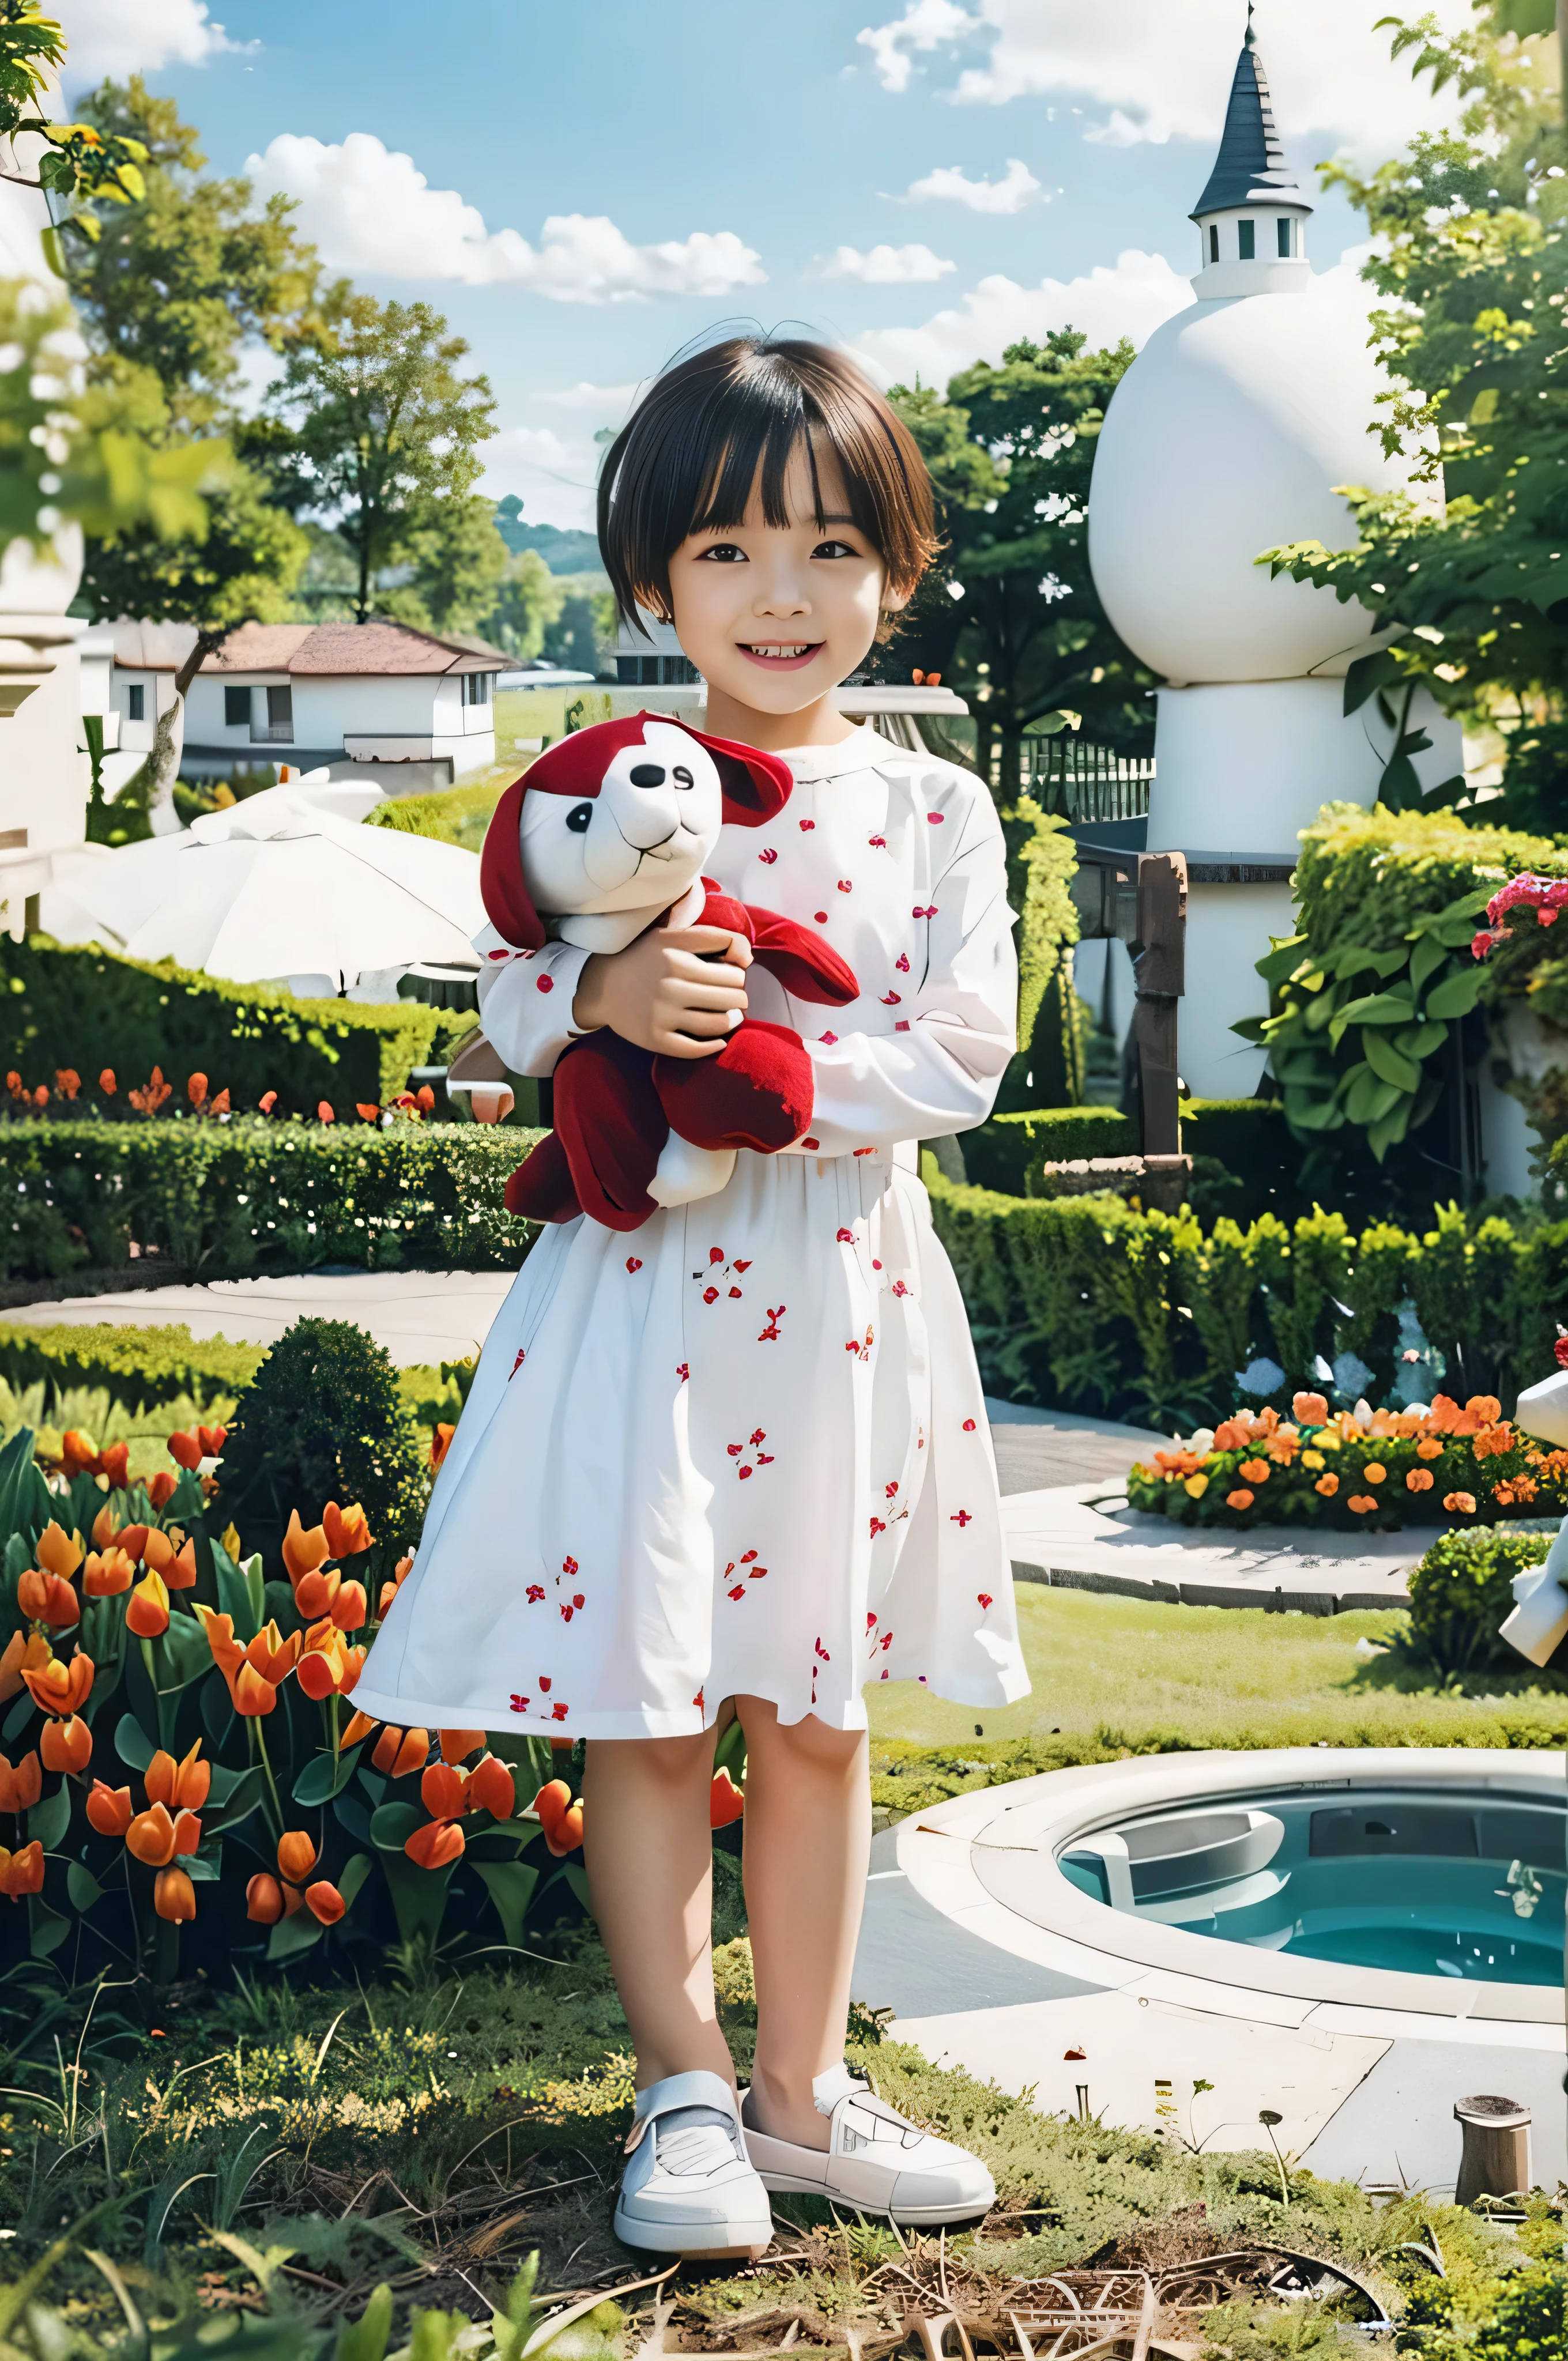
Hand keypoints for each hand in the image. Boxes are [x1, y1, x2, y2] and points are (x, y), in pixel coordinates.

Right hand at [573, 924, 750, 1058]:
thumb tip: (747, 959)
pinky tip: (718, 1039)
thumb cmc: (644, 958)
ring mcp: (662, 1012)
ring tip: (730, 1015)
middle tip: (731, 995)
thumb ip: (710, 938)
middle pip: (733, 992)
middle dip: (738, 993)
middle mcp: (670, 981)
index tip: (733, 971)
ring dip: (733, 1018)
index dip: (739, 967)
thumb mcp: (670, 935)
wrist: (599, 985)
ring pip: (720, 1021)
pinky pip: (697, 1048)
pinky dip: (715, 1045)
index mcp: (676, 950)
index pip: (732, 961)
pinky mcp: (655, 1038)